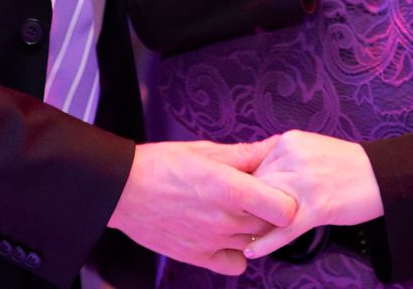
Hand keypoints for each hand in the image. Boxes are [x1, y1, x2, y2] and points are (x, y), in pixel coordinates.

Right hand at [108, 140, 296, 274]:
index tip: (279, 190)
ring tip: (241, 213)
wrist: (124, 190)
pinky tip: (230, 236)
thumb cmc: (162, 165)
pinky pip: (236, 264)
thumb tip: (273, 147)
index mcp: (232, 189)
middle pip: (272, 226)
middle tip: (260, 197)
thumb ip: (245, 154)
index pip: (285, 210)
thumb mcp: (206, 150)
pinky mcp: (198, 256)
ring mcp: (213, 241)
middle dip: (272, 212)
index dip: (288, 200)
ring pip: (256, 244)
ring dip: (255, 230)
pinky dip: (238, 253)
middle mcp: (226, 220)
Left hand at [243, 132, 382, 259]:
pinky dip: (266, 243)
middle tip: (234, 224)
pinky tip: (252, 251)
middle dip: (246, 207)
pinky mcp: (317, 207)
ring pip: (266, 207)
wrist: (383, 175)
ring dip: (252, 224)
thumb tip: (255, 178)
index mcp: (289, 141)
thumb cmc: (347, 166)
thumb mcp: (310, 148)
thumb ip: (283, 159)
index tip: (235, 202)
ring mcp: (305, 183)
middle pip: (255, 186)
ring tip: (238, 238)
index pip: (254, 166)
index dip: (244, 188)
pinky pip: (284, 229)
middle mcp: (293, 158)